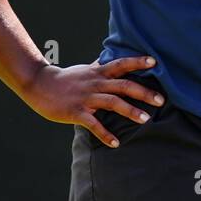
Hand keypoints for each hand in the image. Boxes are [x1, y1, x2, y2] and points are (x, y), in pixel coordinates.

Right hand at [21, 55, 163, 148]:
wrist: (38, 84)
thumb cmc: (65, 79)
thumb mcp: (85, 70)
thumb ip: (100, 65)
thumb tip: (112, 56)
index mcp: (98, 73)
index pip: (121, 64)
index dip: (137, 62)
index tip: (154, 61)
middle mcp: (95, 83)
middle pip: (123, 85)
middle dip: (143, 92)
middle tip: (161, 99)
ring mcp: (86, 97)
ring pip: (112, 102)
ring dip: (130, 111)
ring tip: (145, 119)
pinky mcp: (76, 112)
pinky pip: (93, 124)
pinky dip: (105, 134)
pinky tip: (116, 143)